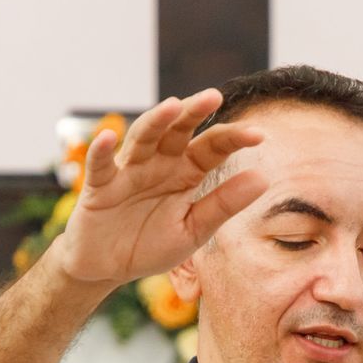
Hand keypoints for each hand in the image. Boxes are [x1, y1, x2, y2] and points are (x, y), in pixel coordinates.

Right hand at [52, 90, 267, 286]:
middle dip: (194, 113)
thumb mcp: (194, 230)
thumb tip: (264, 178)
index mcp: (186, 173)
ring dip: (155, 121)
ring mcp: (129, 171)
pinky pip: (100, 165)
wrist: (108, 267)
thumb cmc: (151, 245)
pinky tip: (107, 137)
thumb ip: (224, 205)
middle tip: (213, 96)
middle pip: (178, 131)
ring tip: (172, 106)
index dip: (233, 139)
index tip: (259, 135)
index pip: (212, 148)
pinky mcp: (99, 185)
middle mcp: (159, 164)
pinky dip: (101, 151)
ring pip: (143, 138)